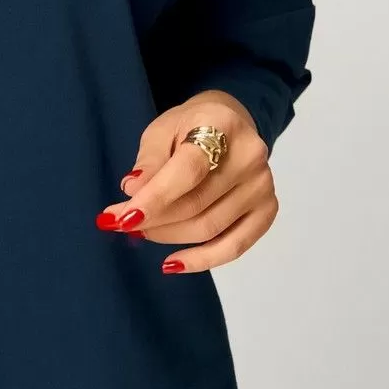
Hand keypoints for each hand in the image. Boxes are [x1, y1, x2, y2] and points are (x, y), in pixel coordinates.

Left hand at [95, 90, 277, 273]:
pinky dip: (202, 260)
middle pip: (196, 204)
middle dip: (152, 220)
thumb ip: (149, 160)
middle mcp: (250, 157)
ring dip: (168, 237)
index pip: (188, 171)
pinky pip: (235, 246)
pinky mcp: (267, 209)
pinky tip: (173, 263)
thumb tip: (133, 191)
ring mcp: (262, 186)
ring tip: (141, 231)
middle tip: (120, 223)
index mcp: (222, 125)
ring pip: (209, 229)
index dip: (154, 198)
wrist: (228, 124)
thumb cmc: (189, 126)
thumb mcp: (161, 129)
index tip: (121, 218)